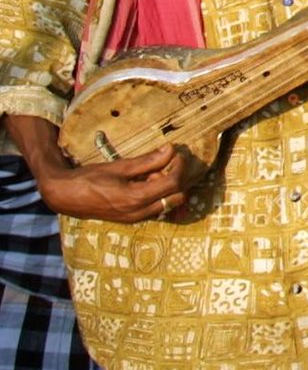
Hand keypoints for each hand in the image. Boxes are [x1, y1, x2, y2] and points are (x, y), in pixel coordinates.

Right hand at [39, 144, 193, 223]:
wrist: (65, 196)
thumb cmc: (89, 178)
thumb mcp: (119, 167)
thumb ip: (147, 161)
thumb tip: (170, 149)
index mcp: (136, 198)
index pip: (172, 184)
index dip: (179, 167)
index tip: (177, 154)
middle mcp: (139, 213)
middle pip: (175, 197)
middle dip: (178, 179)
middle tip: (169, 163)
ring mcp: (135, 219)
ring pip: (167, 205)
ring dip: (168, 188)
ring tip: (155, 172)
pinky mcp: (131, 219)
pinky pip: (155, 209)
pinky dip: (159, 195)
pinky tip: (147, 182)